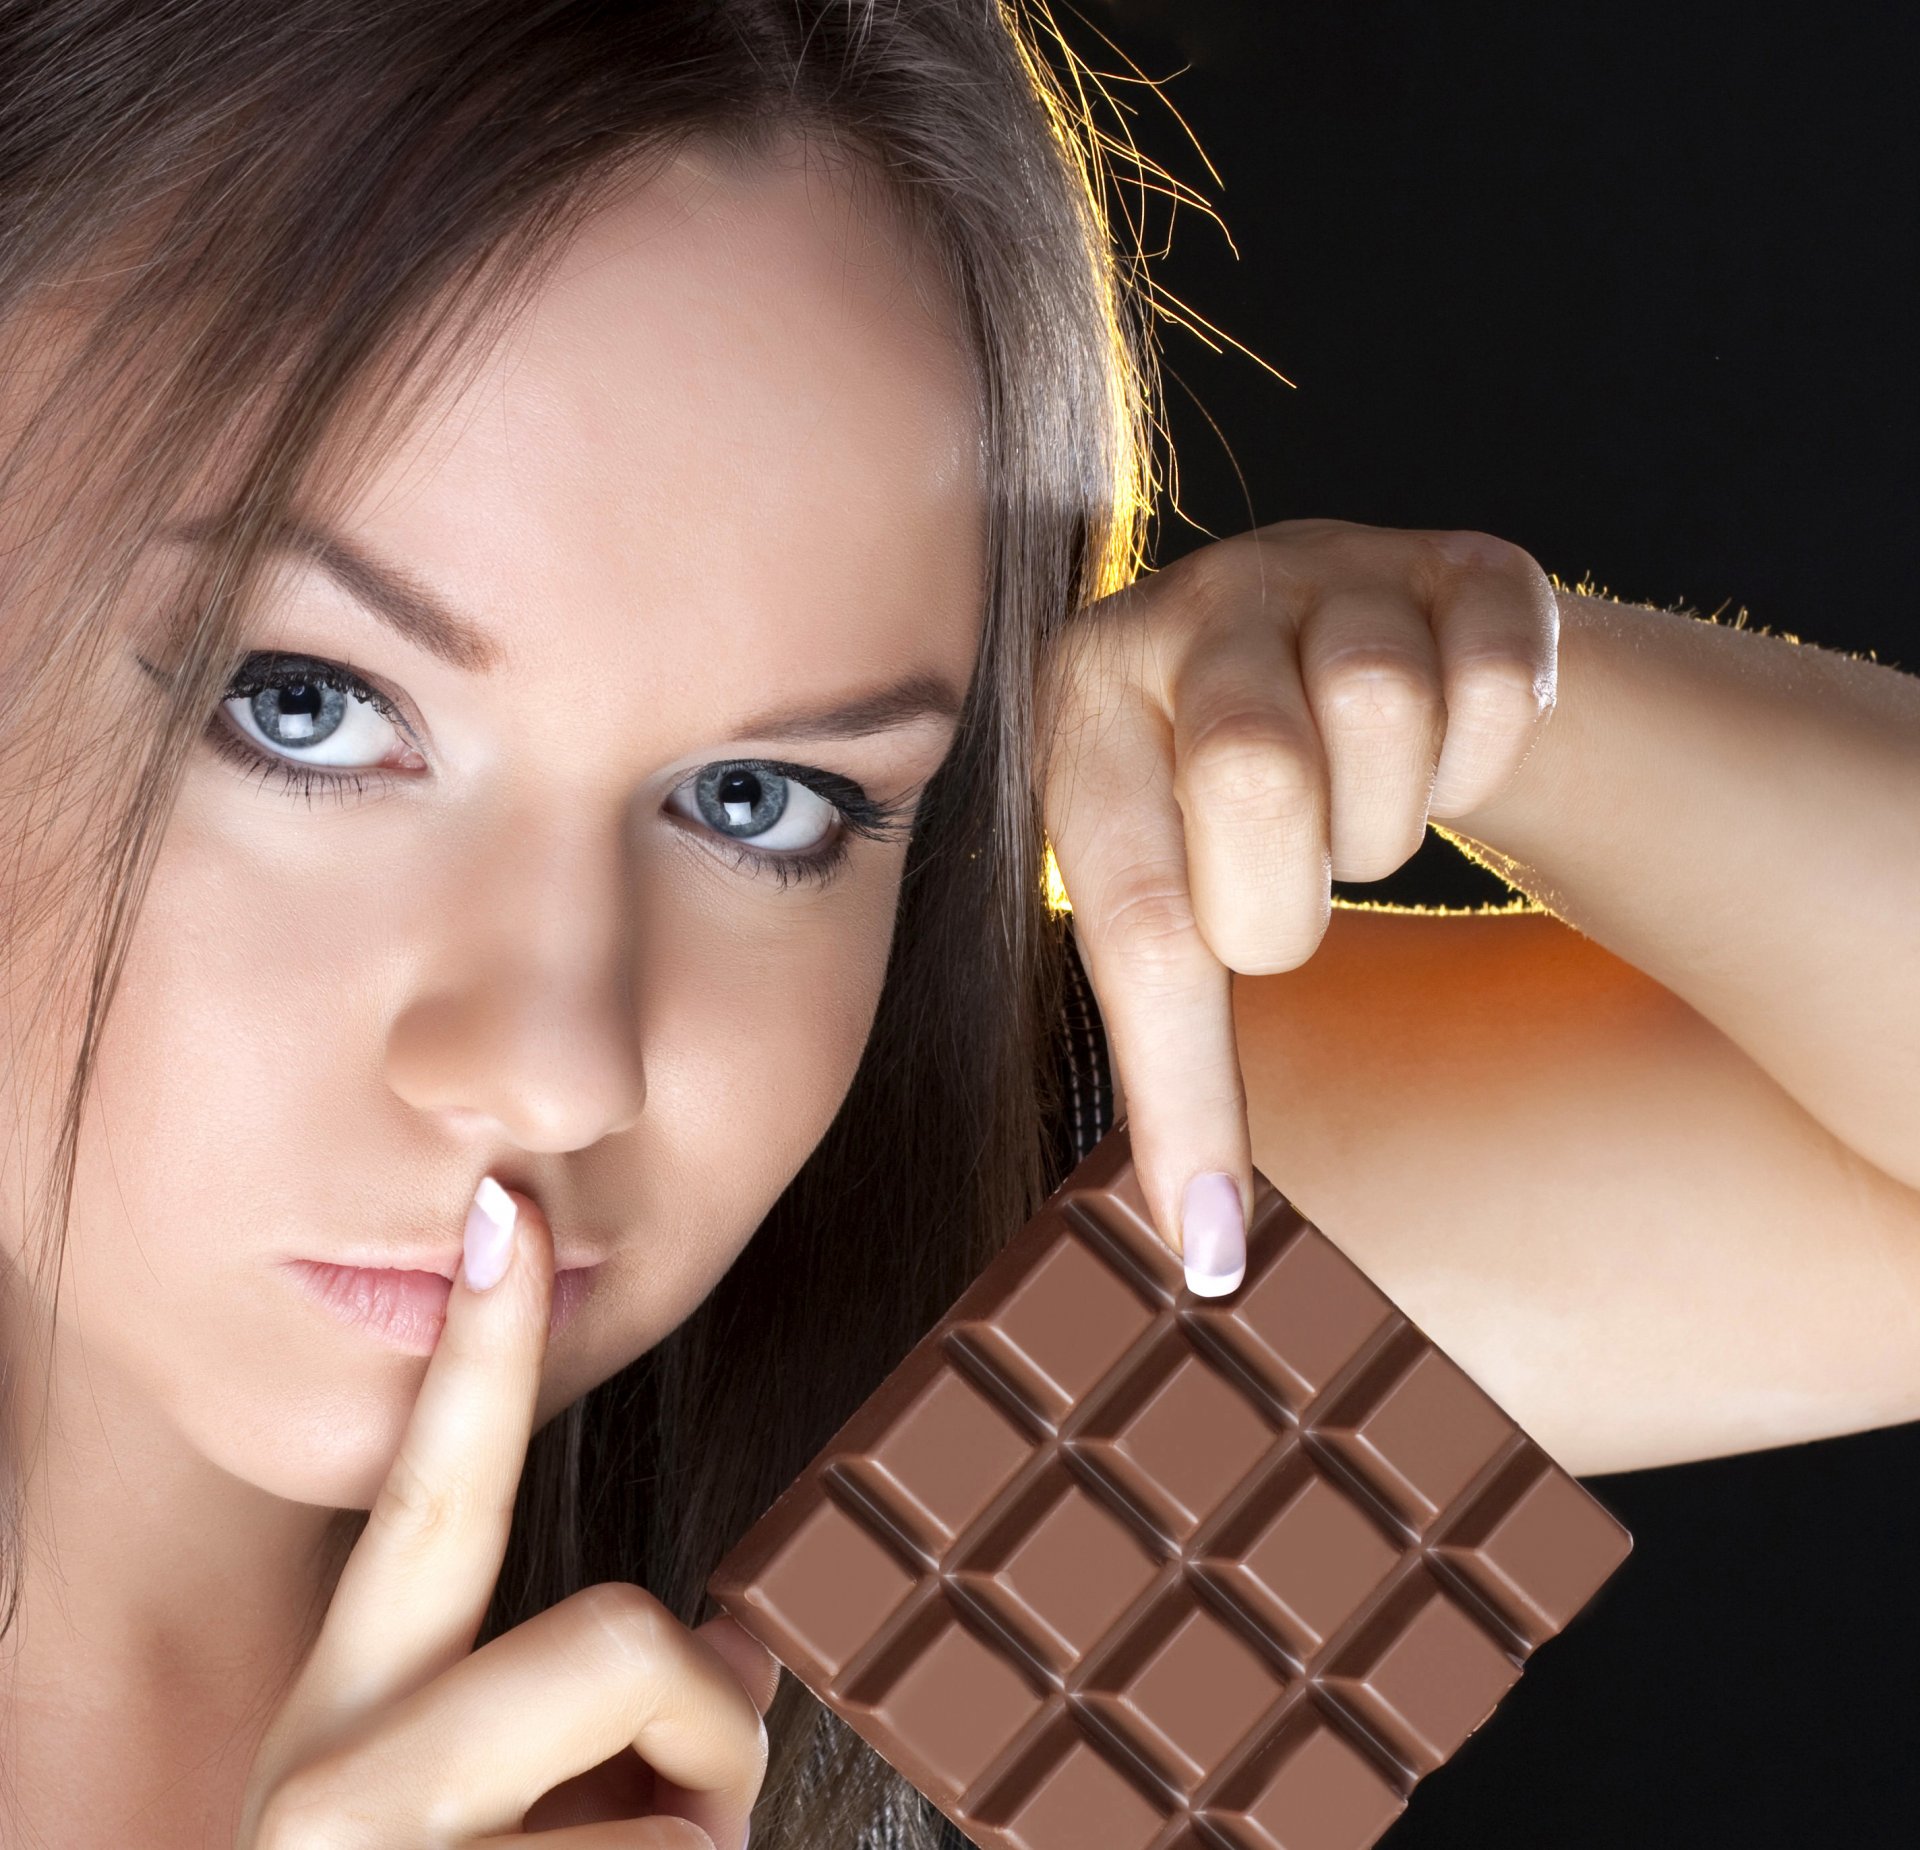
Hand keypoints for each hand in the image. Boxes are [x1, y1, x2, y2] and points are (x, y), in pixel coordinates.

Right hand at [235, 1183, 775, 1848]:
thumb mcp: (481, 1825)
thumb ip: (582, 1719)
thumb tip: (740, 1652)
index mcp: (344, 1729)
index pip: (424, 1510)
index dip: (477, 1360)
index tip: (507, 1210)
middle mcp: (333, 1792)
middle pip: (616, 1643)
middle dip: (704, 1720)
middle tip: (703, 1793)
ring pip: (690, 1804)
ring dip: (702, 1847)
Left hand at [1037, 517, 1558, 1292]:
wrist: (1349, 659)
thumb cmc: (1223, 814)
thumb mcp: (1160, 888)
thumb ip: (1160, 1035)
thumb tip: (1205, 1253)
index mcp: (1081, 709)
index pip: (1132, 916)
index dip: (1183, 1091)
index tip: (1213, 1244)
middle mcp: (1186, 610)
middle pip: (1259, 780)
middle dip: (1292, 903)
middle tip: (1287, 903)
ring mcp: (1323, 565)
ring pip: (1386, 713)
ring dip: (1390, 820)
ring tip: (1354, 816)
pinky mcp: (1454, 554)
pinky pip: (1506, 677)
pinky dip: (1494, 749)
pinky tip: (1445, 743)